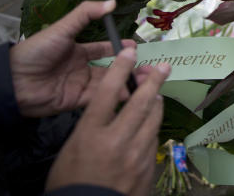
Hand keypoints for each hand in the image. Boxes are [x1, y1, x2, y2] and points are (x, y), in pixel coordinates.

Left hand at [9, 0, 148, 117]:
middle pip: (110, 68)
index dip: (119, 48)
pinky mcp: (76, 102)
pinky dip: (114, 96)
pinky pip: (99, 98)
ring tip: (146, 80)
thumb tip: (113, 2)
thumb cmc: (37, 51)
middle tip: (149, 68)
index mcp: (77, 51)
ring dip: (126, 81)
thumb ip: (86, 14)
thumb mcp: (63, 28)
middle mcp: (81, 68)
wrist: (15, 80)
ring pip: (109, 84)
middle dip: (129, 68)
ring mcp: (79, 86)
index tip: (136, 47)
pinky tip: (129, 92)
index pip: (103, 49)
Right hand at [46, 47, 169, 195]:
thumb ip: (93, 125)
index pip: (108, 92)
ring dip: (156, 103)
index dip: (120, 68)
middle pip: (141, 101)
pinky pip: (154, 139)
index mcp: (91, 134)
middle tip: (163, 66)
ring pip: (153, 119)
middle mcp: (116, 141)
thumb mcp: (72, 148)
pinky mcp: (148, 167)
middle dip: (154, 80)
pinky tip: (149, 125)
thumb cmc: (71, 181)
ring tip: (157, 93)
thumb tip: (113, 107)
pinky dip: (151, 128)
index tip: (130, 52)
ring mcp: (136, 155)